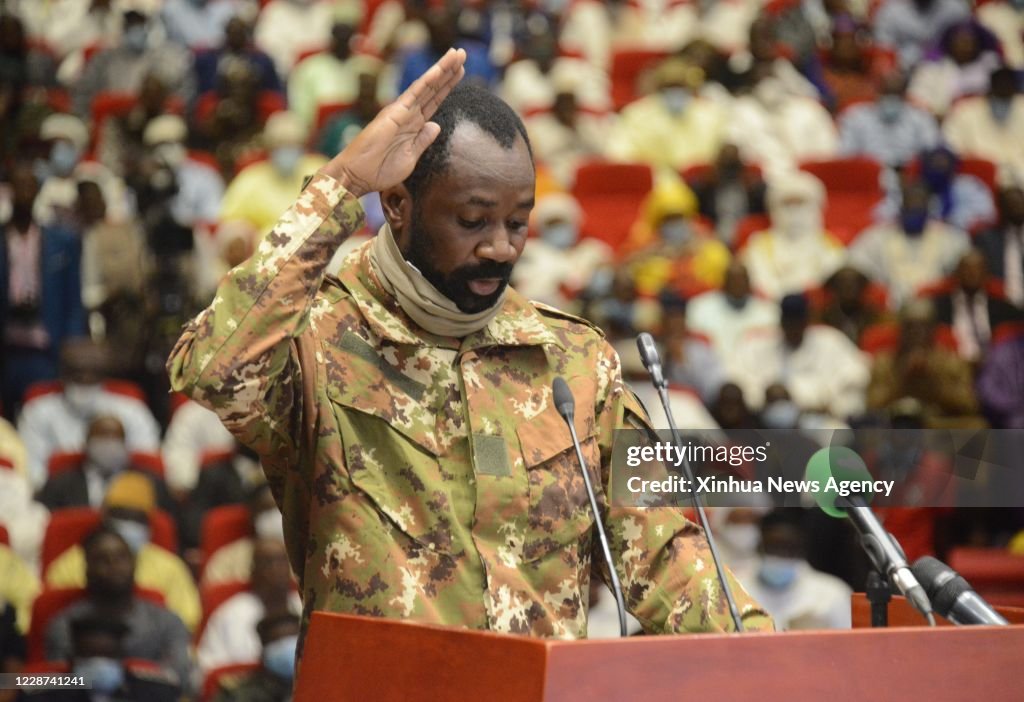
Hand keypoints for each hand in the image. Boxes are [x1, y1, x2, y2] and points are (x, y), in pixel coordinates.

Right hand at [320, 48, 465, 196]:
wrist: (358, 176)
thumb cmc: (380, 170)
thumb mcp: (411, 157)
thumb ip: (423, 140)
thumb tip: (436, 125)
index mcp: (414, 125)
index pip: (434, 100)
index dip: (448, 85)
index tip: (462, 70)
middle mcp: (408, 114)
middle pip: (433, 88)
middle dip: (448, 71)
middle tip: (463, 53)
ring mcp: (401, 111)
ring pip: (426, 86)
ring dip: (442, 70)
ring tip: (457, 54)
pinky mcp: (394, 113)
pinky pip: (414, 95)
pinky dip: (427, 81)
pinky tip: (439, 70)